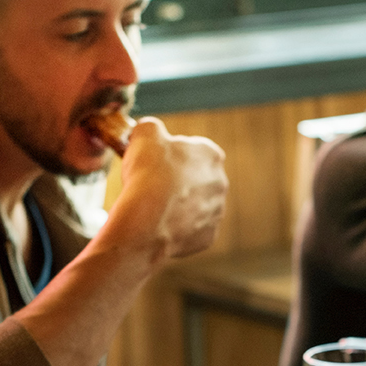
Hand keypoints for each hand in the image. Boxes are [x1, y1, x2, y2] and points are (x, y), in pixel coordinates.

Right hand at [111, 116, 227, 262]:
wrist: (147, 221)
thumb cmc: (148, 174)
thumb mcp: (144, 133)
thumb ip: (151, 127)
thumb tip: (149, 130)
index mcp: (211, 155)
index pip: (192, 150)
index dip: (170, 155)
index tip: (154, 162)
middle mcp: (220, 183)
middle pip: (196, 179)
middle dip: (177, 182)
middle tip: (152, 186)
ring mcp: (216, 213)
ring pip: (195, 207)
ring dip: (178, 206)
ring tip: (154, 209)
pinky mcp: (208, 238)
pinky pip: (191, 231)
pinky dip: (176, 229)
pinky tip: (159, 226)